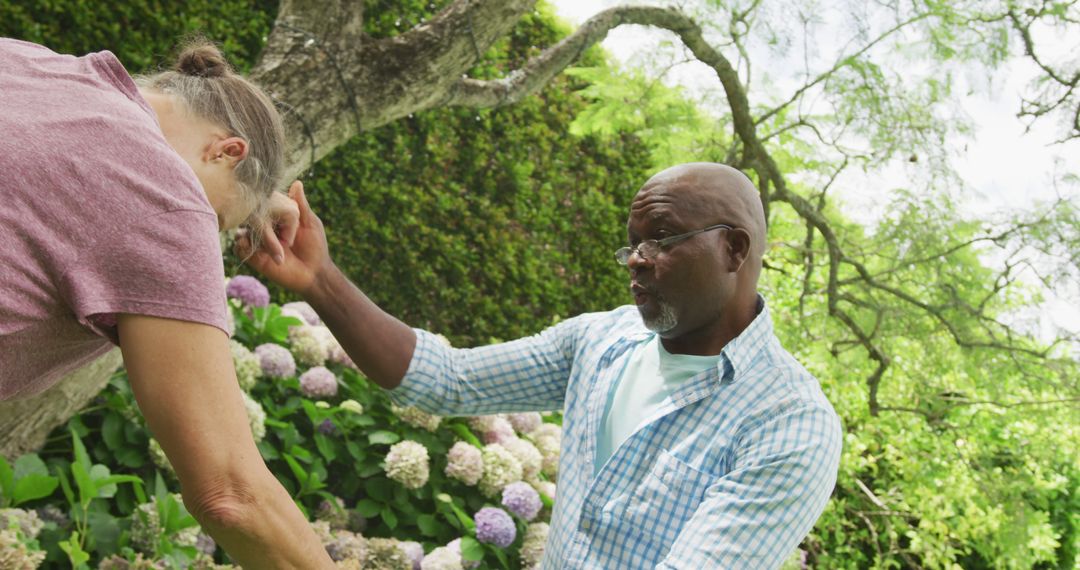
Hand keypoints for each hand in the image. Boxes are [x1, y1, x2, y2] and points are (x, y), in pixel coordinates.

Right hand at [238, 180, 332, 296]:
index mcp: (277, 220)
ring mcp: (259, 244)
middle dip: (249, 216)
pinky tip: (247, 242)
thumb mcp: (310, 223)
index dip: (260, 202)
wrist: (314, 273)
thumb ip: (301, 205)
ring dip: (244, 231)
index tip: (260, 197)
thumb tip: (297, 183)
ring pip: (241, 232)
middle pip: (248, 219)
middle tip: (253, 215)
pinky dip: (241, 244)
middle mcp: (266, 230)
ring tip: (249, 231)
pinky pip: (240, 249)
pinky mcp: (255, 258)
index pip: (263, 207)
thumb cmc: (315, 246)